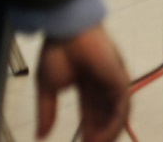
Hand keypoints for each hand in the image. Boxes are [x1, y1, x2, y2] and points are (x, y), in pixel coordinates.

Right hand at [36, 26, 130, 141]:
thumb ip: (47, 112)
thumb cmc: (57, 52)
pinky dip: (113, 126)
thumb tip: (40, 135)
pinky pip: (122, 109)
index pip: (91, 111)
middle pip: (106, 115)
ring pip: (117, 115)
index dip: (89, 129)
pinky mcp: (120, 80)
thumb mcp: (47, 88)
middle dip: (100, 135)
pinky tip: (99, 139)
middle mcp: (103, 83)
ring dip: (108, 134)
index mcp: (88, 82)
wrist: (66, 32)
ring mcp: (113, 81)